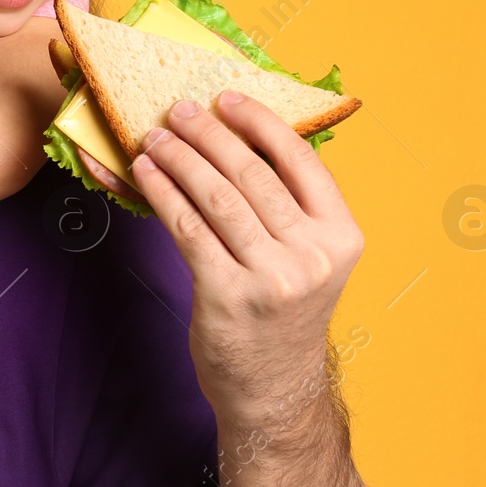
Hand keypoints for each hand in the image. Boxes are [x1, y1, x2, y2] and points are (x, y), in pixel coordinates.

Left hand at [83, 90, 364, 431]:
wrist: (273, 389)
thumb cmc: (283, 313)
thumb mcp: (309, 259)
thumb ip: (289, 207)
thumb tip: (239, 137)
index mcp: (341, 236)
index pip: (302, 161)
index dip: (261, 123)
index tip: (228, 97)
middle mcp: (312, 256)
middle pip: (252, 175)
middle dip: (209, 134)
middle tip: (179, 109)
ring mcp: (271, 278)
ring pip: (216, 197)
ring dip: (179, 159)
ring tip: (155, 137)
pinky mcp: (228, 295)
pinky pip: (187, 228)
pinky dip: (162, 193)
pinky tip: (144, 173)